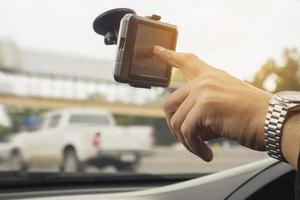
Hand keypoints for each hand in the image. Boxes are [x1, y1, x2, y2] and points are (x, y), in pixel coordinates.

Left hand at [153, 46, 271, 161]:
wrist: (273, 121)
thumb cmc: (253, 117)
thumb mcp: (224, 109)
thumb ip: (202, 114)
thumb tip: (187, 131)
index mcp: (212, 76)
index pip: (187, 61)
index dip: (170, 56)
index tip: (156, 50)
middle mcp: (205, 80)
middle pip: (169, 103)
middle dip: (174, 126)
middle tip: (187, 140)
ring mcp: (204, 91)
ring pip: (176, 121)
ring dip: (186, 141)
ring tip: (201, 150)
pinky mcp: (205, 105)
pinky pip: (186, 132)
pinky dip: (193, 147)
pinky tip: (206, 153)